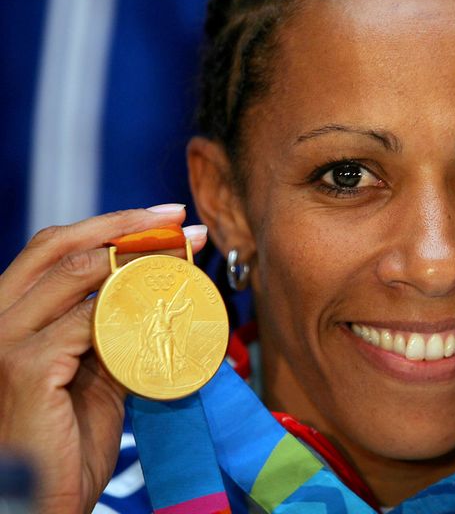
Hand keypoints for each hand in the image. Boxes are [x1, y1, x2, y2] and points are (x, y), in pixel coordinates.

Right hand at [0, 205, 206, 512]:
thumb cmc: (68, 441)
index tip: (165, 218)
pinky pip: (88, 321)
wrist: (41, 501)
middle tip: (181, 223)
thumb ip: (113, 330)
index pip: (56, 247)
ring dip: (141, 261)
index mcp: (12, 313)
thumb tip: (157, 295)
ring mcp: (4, 341)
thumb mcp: (94, 373)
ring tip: (186, 257)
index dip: (112, 224)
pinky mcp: (24, 369)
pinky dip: (130, 309)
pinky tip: (164, 308)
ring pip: (79, 275)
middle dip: (129, 226)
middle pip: (63, 246)